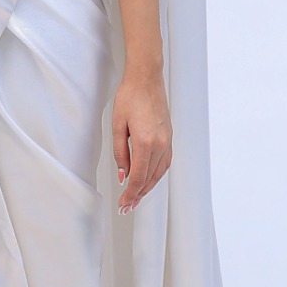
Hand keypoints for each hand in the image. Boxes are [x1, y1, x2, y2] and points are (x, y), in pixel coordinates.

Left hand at [113, 68, 172, 212]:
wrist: (146, 79)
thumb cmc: (129, 97)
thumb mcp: (117, 126)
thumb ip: (120, 153)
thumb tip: (123, 175)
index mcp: (145, 142)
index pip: (138, 177)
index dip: (130, 194)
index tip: (122, 204)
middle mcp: (160, 144)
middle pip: (149, 179)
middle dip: (138, 195)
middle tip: (126, 207)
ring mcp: (167, 141)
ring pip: (158, 173)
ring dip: (147, 187)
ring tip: (136, 197)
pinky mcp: (169, 137)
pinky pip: (165, 163)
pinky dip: (156, 175)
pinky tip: (148, 180)